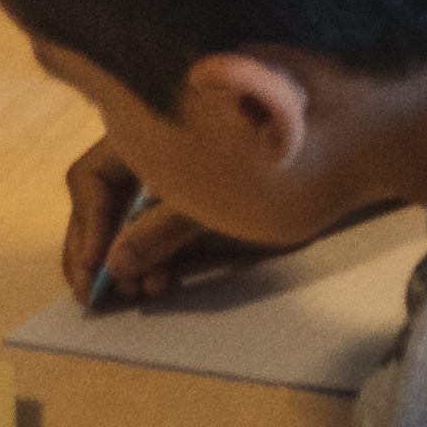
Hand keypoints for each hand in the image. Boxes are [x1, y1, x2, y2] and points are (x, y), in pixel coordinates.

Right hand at [59, 140, 277, 309]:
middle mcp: (154, 152)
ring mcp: (173, 177)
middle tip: (96, 295)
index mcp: (152, 131)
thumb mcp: (217, 197)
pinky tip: (158, 283)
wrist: (338, 160)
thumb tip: (113, 263)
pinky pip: (156, 230)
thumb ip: (163, 228)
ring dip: (122, 259)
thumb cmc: (281, 162)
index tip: (95, 266)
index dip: (87, 223)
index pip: (91, 176)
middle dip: (96, 249)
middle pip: (102, 202)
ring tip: (135, 293)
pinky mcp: (194, 201)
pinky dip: (151, 257)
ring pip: (126, 220)